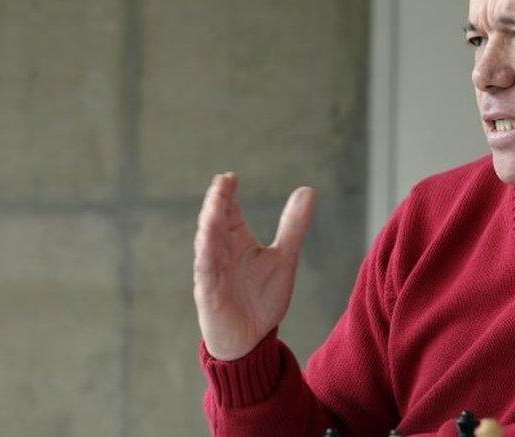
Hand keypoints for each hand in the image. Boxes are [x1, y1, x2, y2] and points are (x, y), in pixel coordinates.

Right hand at [193, 172, 316, 360]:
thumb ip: (293, 226)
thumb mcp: (284, 257)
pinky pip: (206, 271)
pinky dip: (207, 255)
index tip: (231, 176)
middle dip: (218, 202)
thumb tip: (308, 189)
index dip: (228, 194)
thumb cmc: (261, 297)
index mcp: (237, 241)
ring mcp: (213, 272)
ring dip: (210, 222)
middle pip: (216, 221)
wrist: (252, 338)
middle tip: (223, 181)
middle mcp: (221, 252)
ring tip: (215, 203)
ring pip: (208, 242)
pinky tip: (208, 240)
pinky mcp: (209, 293)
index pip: (229, 211)